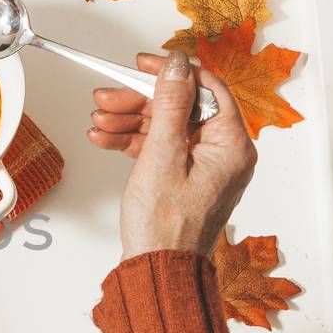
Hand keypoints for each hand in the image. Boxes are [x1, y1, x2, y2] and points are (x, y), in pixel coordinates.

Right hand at [87, 50, 255, 260]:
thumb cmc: (165, 228)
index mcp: (232, 145)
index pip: (206, 89)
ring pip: (166, 125)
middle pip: (181, 107)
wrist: (157, 268)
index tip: (143, 64)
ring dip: (130, 120)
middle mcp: (224, 153)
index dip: (172, 72)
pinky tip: (107, 137)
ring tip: (100, 122)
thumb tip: (176, 66)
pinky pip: (161, 146)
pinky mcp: (185, 176)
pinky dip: (134, 141)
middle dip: (140, 100)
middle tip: (108, 97)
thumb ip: (171, 105)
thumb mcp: (163, 155)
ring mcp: (204, 165)